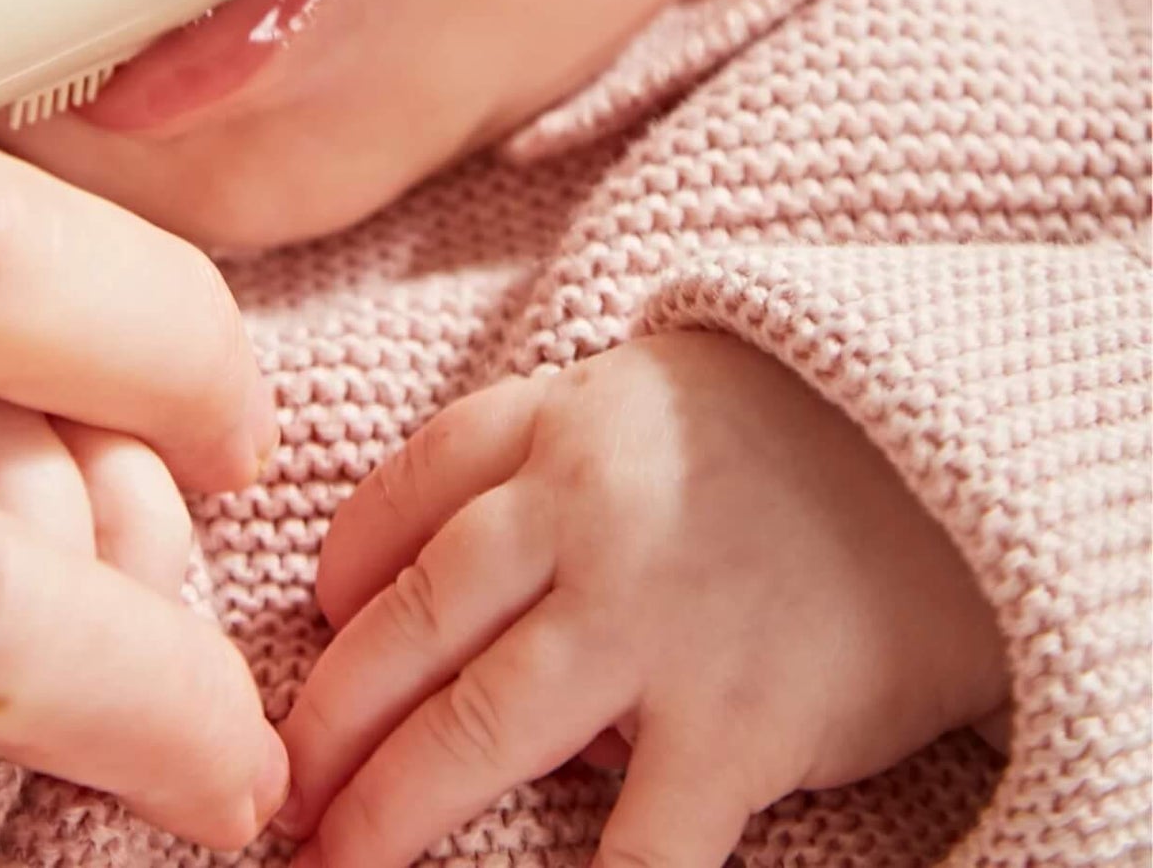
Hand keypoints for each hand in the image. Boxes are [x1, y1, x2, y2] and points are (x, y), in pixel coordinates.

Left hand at [276, 331, 1007, 867]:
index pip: (403, 497)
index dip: (341, 572)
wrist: (943, 461)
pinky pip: (639, 840)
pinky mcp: (739, 721)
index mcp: (550, 424)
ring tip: (333, 855)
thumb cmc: (763, 436)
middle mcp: (582, 515)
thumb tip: (427, 610)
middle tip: (278, 780)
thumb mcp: (625, 400)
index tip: (316, 631)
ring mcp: (655, 620)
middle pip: (414, 624)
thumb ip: (521, 471)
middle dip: (331, 716)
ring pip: (478, 726)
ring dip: (391, 806)